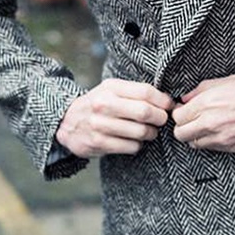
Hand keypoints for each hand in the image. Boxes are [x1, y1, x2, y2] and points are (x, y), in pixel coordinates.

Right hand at [56, 79, 173, 157]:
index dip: (163, 101)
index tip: (169, 106)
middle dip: (160, 118)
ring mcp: (100, 125)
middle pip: (145, 112)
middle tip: (161, 120)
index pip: (146, 92)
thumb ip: (136, 92)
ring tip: (148, 131)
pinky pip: (131, 147)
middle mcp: (104, 104)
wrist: (66, 121)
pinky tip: (133, 140)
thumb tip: (168, 101)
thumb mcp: (112, 90)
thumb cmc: (98, 104)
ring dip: (150, 133)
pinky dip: (138, 145)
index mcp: (111, 88)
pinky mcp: (98, 143)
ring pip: (140, 132)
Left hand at [171, 74, 234, 152]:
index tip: (184, 109)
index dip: (179, 112)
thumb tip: (186, 99)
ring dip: (196, 136)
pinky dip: (210, 142)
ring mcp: (222, 138)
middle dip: (183, 126)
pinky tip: (219, 130)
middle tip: (191, 119)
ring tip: (206, 125)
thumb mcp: (226, 80)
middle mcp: (211, 123)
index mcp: (207, 103)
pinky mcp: (233, 148)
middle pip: (180, 134)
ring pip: (194, 144)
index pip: (177, 116)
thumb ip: (200, 90)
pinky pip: (211, 149)